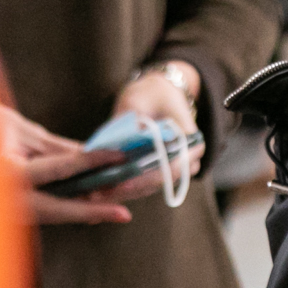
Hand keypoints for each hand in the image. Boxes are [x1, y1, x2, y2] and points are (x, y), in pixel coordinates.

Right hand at [0, 105, 134, 227]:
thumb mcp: (15, 127)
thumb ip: (50, 145)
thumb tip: (84, 154)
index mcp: (6, 171)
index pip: (60, 167)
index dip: (92, 161)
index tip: (118, 156)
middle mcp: (3, 197)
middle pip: (57, 209)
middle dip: (92, 211)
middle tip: (124, 213)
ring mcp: (0, 209)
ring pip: (47, 216)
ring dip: (79, 214)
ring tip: (111, 212)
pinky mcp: (1, 212)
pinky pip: (36, 213)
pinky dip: (60, 210)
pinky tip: (84, 208)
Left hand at [93, 66, 200, 206]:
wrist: (159, 93)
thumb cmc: (150, 93)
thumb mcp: (136, 100)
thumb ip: (126, 121)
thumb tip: (109, 147)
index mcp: (190, 140)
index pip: (173, 166)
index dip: (148, 177)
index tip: (123, 181)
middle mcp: (188, 159)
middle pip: (161, 181)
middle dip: (131, 188)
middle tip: (102, 192)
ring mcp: (175, 168)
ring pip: (150, 188)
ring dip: (124, 192)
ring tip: (96, 194)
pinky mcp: (160, 172)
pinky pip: (143, 185)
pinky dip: (124, 187)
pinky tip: (101, 189)